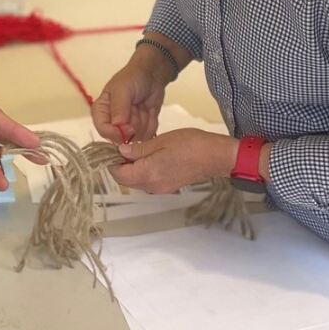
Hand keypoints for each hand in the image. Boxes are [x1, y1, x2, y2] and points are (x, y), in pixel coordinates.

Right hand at [91, 44, 174, 142]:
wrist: (152, 75)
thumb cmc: (133, 77)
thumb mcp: (123, 89)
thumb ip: (119, 107)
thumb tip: (116, 125)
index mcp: (101, 110)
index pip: (103, 130)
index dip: (116, 133)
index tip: (130, 128)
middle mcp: (112, 121)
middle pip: (121, 137)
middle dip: (133, 124)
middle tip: (138, 107)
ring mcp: (127, 126)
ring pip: (136, 137)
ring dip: (143, 122)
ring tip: (143, 106)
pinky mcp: (141, 128)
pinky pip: (148, 135)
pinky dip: (151, 123)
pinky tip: (150, 111)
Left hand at [109, 127, 233, 193]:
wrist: (216, 157)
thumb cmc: (191, 145)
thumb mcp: (161, 141)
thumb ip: (139, 148)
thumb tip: (121, 151)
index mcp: (148, 174)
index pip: (118, 175)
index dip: (112, 161)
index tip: (112, 148)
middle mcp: (152, 186)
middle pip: (126, 180)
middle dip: (121, 165)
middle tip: (123, 146)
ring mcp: (161, 189)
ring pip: (137, 180)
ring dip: (132, 167)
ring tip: (136, 148)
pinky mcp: (168, 186)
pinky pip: (148, 180)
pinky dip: (144, 169)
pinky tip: (149, 155)